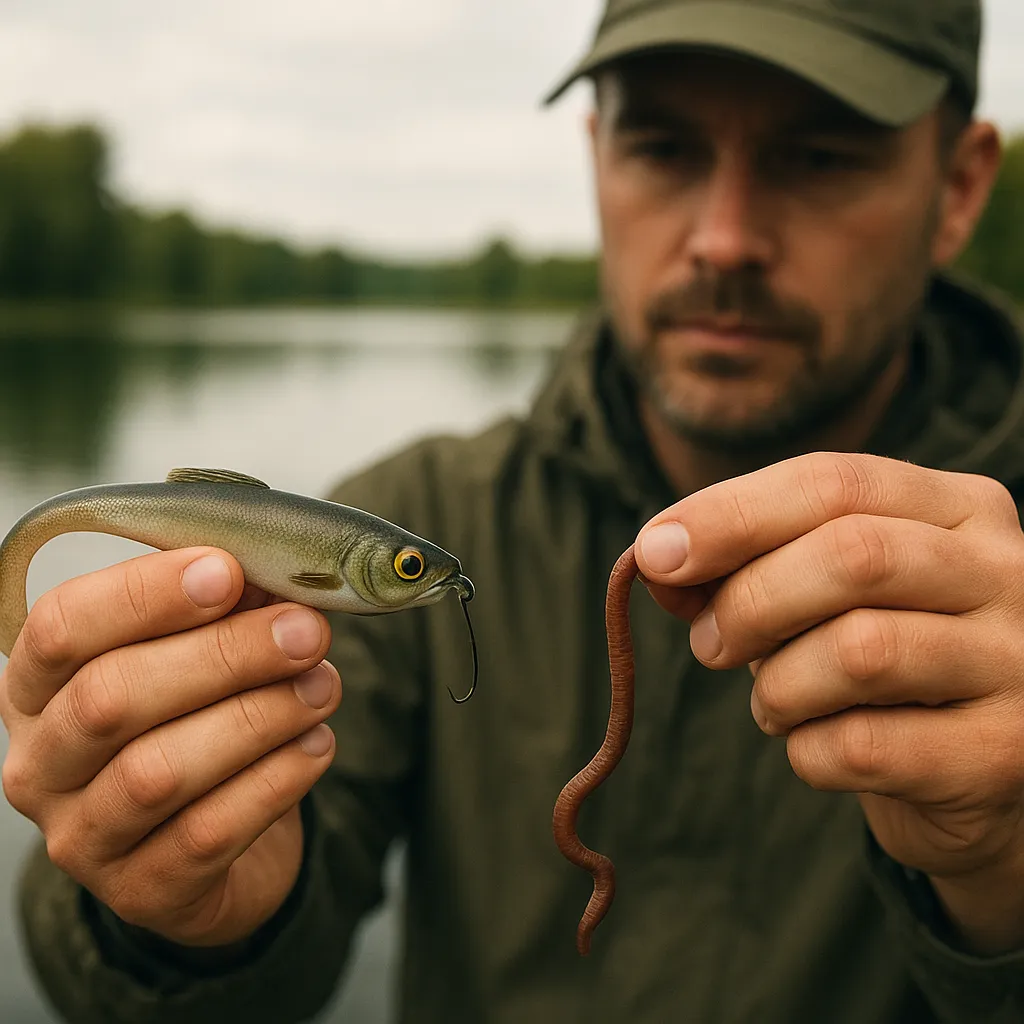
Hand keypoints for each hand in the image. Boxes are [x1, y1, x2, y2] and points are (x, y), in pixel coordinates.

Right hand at [0, 546, 339, 947]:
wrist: (215, 841)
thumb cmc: (198, 720)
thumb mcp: (200, 653)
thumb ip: (225, 608)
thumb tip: (275, 572)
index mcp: (39, 684)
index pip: (62, 627)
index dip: (143, 594)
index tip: (226, 572)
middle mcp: (40, 763)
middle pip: (111, 698)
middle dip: (224, 656)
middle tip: (306, 632)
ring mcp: (81, 836)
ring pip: (159, 771)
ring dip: (258, 717)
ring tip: (323, 687)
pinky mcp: (140, 891)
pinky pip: (207, 832)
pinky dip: (275, 779)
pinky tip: (317, 743)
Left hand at [635, 452, 1023, 952]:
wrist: (973, 772)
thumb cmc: (878, 662)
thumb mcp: (813, 594)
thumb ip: (740, 566)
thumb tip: (654, 556)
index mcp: (959, 507)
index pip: (834, 482)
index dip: (730, 513)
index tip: (653, 553)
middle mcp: (1007, 571)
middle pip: (853, 556)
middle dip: (750, 601)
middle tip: (709, 644)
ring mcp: (1018, 662)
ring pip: (861, 651)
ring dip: (777, 685)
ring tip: (772, 703)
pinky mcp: (1004, 753)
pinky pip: (867, 746)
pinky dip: (808, 751)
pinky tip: (813, 746)